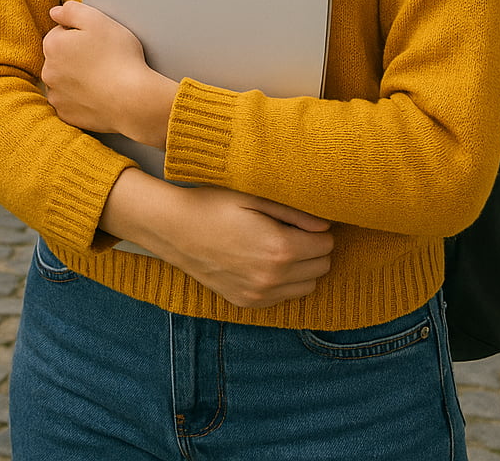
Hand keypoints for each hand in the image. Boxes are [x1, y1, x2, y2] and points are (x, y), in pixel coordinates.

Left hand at [41, 1, 176, 144]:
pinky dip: (81, 98)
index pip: (60, 32)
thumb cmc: (118, 58)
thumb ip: (72, 10)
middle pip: (60, 57)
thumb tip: (55, 12)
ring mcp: (56, 96)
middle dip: (76, 55)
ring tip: (102, 77)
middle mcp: (48, 72)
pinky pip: (70, 102)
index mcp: (53, 46)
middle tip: (102, 57)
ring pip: (64, 80)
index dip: (80, 34)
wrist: (132, 99)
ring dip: (77, 77)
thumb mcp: (98, 20)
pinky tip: (99, 93)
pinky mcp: (66, 115)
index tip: (97, 40)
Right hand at [101, 174, 334, 308]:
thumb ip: (294, 212)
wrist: (174, 229)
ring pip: (306, 287)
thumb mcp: (254, 198)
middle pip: (321, 268)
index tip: (307, 219)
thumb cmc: (213, 205)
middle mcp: (273, 278)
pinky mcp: (246, 302)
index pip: (325, 245)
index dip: (320, 230)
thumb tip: (326, 226)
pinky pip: (282, 297)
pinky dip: (284, 282)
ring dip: (303, 268)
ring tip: (282, 246)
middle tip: (296, 230)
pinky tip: (266, 261)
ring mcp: (259, 294)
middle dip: (315, 249)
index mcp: (279, 248)